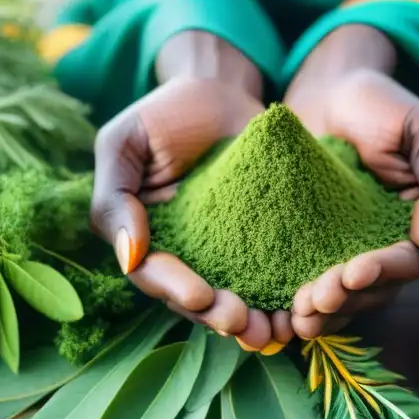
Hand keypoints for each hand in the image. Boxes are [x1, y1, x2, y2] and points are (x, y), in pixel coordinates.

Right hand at [91, 32, 293, 348]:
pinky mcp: (264, 242)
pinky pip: (274, 275)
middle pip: (197, 300)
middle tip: (243, 322)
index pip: (155, 276)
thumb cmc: (164, 114)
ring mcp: (225, 253)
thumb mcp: (124, 143)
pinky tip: (304, 308)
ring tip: (277, 329)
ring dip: (255, 320)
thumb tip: (129, 257)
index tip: (202, 297)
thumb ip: (115, 197)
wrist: (220, 89)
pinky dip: (286, 296)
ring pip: (237, 297)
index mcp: (146, 241)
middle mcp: (185, 257)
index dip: (176, 291)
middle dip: (219, 316)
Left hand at [284, 25, 418, 337]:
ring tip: (296, 314)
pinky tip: (277, 308)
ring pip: (342, 295)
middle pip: (374, 289)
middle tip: (313, 300)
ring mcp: (347, 249)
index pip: (409, 262)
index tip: (353, 272)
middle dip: (346, 299)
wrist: (325, 89)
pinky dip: (294, 300)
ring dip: (322, 310)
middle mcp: (386, 246)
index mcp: (418, 226)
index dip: (384, 272)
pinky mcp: (309, 247)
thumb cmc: (381, 104)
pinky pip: (307, 281)